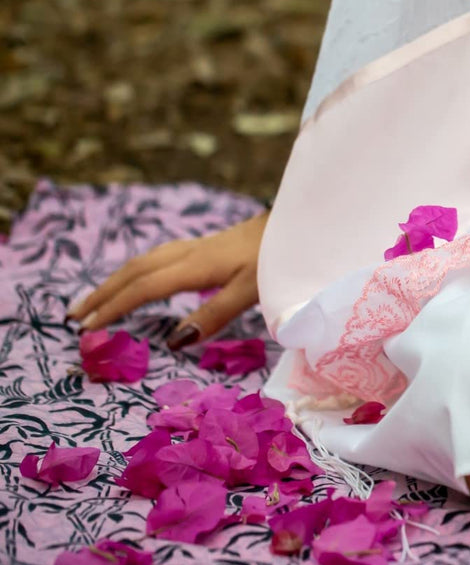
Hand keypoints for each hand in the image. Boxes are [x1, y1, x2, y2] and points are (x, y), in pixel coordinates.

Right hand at [67, 212, 267, 349]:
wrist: (300, 223)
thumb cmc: (279, 259)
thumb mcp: (250, 291)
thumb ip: (215, 314)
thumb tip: (174, 342)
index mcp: (195, 266)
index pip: (142, 288)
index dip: (113, 307)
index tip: (86, 327)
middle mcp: (189, 254)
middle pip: (134, 272)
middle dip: (103, 293)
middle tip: (74, 316)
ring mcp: (197, 247)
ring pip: (144, 261)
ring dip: (117, 280)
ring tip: (96, 300)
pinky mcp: (207, 245)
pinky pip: (158, 258)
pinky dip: (137, 271)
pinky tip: (140, 278)